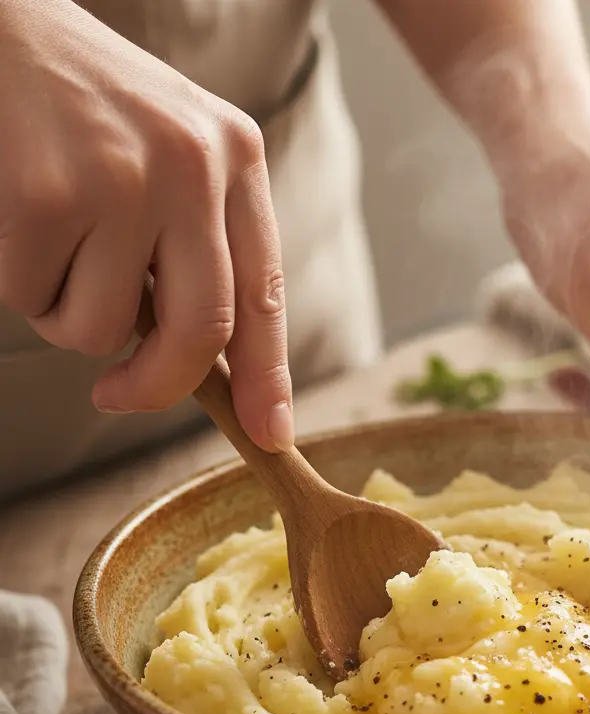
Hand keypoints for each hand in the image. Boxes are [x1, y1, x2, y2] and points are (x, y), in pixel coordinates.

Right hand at [0, 0, 292, 449]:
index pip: (264, 291)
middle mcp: (192, 164)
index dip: (268, 375)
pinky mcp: (43, 192)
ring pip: (103, 329)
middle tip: (118, 395)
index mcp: (236, 157)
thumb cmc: (88, 109)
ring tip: (56, 243)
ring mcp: (120, 176)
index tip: (269, 433)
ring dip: (69, 313)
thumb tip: (209, 366)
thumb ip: (199, 247)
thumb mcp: (173, 157)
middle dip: (158, 385)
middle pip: (201, 330)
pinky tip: (21, 221)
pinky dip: (22, 284)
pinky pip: (34, 299)